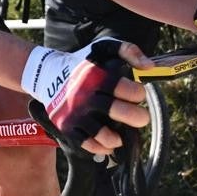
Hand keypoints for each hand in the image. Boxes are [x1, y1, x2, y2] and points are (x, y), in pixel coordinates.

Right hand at [21, 39, 152, 155]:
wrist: (47, 74)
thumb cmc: (82, 62)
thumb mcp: (103, 47)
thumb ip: (129, 51)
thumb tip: (149, 67)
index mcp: (96, 76)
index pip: (127, 90)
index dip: (139, 94)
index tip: (137, 94)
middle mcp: (85, 95)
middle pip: (119, 112)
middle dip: (137, 117)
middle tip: (141, 118)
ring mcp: (75, 113)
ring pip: (103, 134)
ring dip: (118, 137)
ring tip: (122, 133)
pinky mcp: (67, 126)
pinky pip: (88, 144)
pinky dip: (102, 148)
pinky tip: (110, 143)